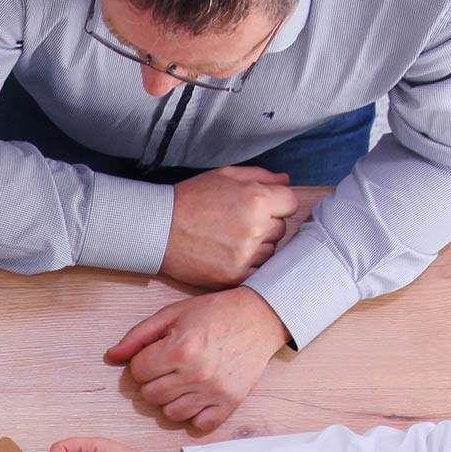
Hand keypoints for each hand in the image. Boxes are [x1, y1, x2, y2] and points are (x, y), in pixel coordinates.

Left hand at [106, 288, 288, 433]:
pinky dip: (194, 415)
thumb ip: (138, 337)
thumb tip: (110, 357)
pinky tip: (197, 397)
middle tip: (169, 368)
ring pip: (170, 414)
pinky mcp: (229, 404)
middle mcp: (195, 374)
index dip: (142, 363)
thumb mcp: (172, 314)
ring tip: (183, 382)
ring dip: (171, 400)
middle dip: (154, 381)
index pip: (137, 372)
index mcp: (179, 349)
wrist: (259, 318)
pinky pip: (198, 425)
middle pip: (150, 396)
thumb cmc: (213, 313)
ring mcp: (213, 392)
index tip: (157, 354)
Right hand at [161, 165, 300, 288]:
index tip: (262, 206)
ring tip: (232, 239)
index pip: (290, 203)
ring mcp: (247, 256)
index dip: (277, 203)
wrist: (160, 230)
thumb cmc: (192, 199)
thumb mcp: (225, 176)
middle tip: (240, 222)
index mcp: (257, 199)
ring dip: (259, 246)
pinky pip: (258, 271)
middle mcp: (256, 229)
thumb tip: (286, 182)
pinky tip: (230, 255)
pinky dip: (249, 265)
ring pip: (271, 252)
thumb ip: (260, 177)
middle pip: (281, 229)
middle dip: (267, 224)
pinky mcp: (236, 276)